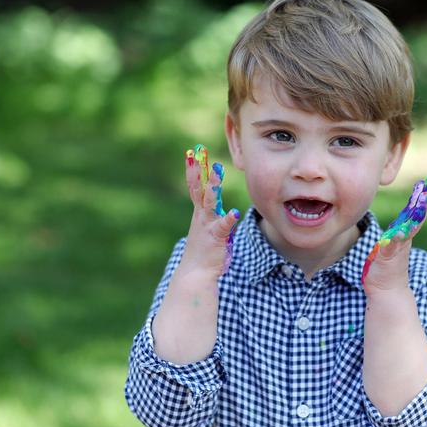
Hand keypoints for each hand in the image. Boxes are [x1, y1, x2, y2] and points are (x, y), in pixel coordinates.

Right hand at [181, 144, 238, 280]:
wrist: (195, 275)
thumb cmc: (204, 254)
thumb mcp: (208, 232)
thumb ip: (215, 220)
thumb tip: (226, 212)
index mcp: (199, 214)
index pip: (195, 187)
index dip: (193, 170)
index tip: (191, 153)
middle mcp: (201, 216)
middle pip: (198, 188)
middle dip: (198, 169)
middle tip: (197, 151)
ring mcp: (207, 225)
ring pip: (209, 202)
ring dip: (213, 185)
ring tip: (218, 170)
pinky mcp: (215, 238)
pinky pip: (222, 227)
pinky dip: (228, 220)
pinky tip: (234, 213)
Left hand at [362, 176, 426, 296]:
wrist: (387, 290)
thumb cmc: (385, 265)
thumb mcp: (389, 244)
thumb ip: (395, 233)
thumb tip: (398, 221)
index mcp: (403, 232)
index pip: (414, 211)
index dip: (421, 196)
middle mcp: (404, 238)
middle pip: (416, 216)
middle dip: (423, 201)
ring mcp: (397, 247)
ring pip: (407, 228)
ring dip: (414, 216)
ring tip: (420, 203)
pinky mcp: (388, 256)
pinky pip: (391, 245)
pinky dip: (395, 238)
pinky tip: (398, 232)